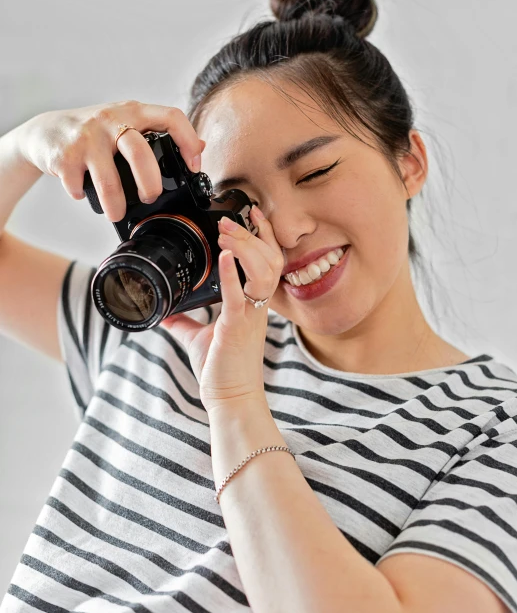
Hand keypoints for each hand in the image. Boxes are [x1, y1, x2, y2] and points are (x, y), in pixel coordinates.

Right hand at [16, 101, 204, 221]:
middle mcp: (111, 120)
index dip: (187, 142)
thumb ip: (159, 132)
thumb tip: (200, 146)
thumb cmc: (95, 132)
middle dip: (150, 183)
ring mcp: (86, 138)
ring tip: (117, 213)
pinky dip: (82, 195)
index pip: (171, 117)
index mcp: (134, 112)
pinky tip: (82, 194)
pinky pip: (78, 186)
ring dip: (116, 204)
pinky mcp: (64, 156)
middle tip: (151, 198)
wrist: (45, 131)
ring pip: (109, 179)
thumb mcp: (127, 123)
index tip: (193, 166)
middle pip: (140, 152)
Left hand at [160, 206, 283, 414]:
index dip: (264, 235)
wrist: (230, 398)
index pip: (268, 261)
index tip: (254, 213)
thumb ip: (184, 320)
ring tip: (226, 232)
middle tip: (229, 218)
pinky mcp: (237, 327)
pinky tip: (224, 256)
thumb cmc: (221, 370)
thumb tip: (164, 312)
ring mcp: (250, 315)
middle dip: (252, 234)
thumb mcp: (198, 338)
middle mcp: (257, 305)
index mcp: (253, 303)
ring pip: (263, 270)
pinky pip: (239, 295)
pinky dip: (232, 274)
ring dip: (245, 247)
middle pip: (270, 258)